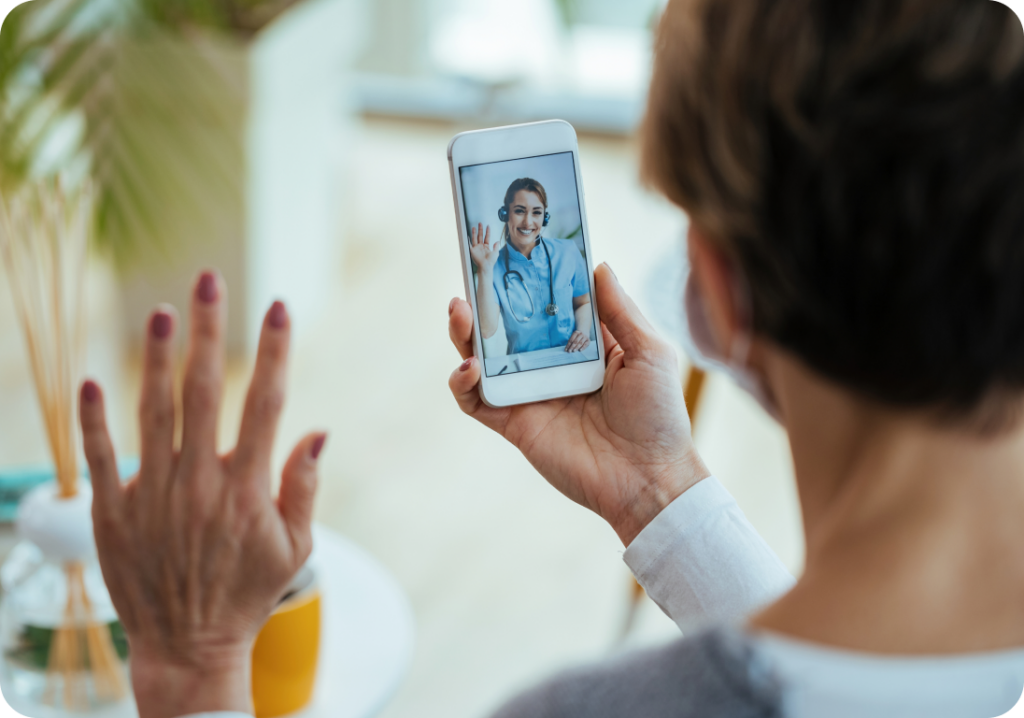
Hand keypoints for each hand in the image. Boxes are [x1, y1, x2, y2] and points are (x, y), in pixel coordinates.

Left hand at [79, 271, 324, 717]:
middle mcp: (199, 483)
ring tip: (161, 312)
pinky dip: (96, 418)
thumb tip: (318, 429)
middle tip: (209, 280)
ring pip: (153, 413)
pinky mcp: (114, 514)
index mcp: (247, 488)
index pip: (265, 403)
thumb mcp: (294, 546)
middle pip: (203, 391)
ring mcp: (152, 496)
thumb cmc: (247, 592)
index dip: (274, 351)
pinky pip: (103, 457)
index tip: (279, 306)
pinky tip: (93, 380)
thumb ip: (303, 485)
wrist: (189, 646)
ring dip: (156, 359)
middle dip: (209, 330)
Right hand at [448, 264, 708, 545]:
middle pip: (506, 325)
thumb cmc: (660, 416)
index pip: (546, 303)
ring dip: (464, 332)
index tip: (513, 248)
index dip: (528, 278)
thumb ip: (619, 311)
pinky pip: (476, 400)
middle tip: (472, 271)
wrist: (649, 478)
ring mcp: (529, 393)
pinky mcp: (514, 424)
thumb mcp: (649, 353)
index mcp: (582, 344)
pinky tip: (468, 367)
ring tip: (460, 309)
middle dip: (484, 299)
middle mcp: (551, 364)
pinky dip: (462, 383)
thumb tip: (598, 265)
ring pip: (482, 357)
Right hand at [469, 223, 499, 272]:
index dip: (487, 231)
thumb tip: (497, 241)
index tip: (488, 226)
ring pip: (475, 238)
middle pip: (480, 236)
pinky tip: (468, 234)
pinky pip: (470, 243)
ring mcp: (476, 248)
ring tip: (474, 227)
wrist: (485, 266)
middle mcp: (481, 246)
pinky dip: (469, 239)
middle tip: (480, 223)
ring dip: (474, 232)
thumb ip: (496, 247)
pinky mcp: (472, 250)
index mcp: (486, 247)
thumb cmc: (490, 261)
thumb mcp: (496, 253)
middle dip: (480, 229)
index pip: (487, 237)